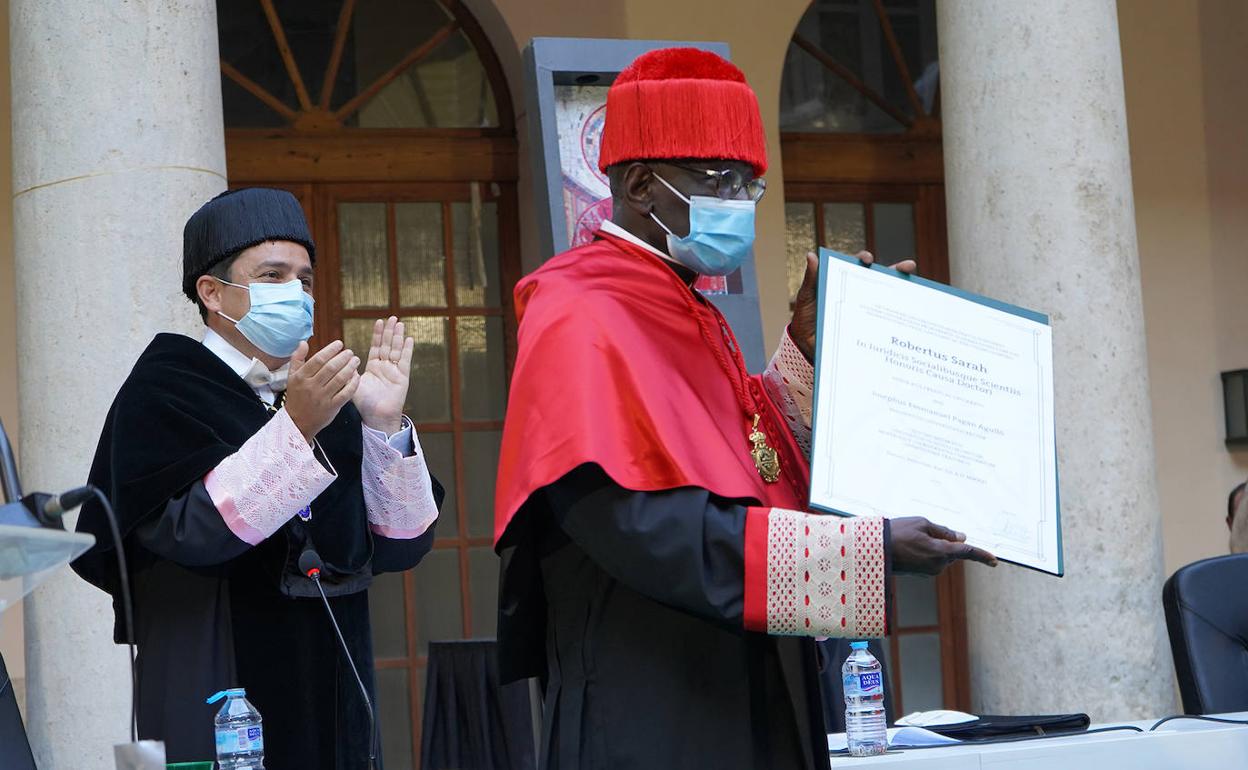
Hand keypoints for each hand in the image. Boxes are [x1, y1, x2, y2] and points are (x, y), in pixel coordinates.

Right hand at [285, 340, 360, 441]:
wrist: (297, 422)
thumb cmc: (296, 396)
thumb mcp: (291, 377)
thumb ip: (297, 358)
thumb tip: (303, 342)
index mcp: (301, 377)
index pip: (318, 359)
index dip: (330, 350)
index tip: (340, 344)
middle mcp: (311, 387)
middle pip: (330, 368)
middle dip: (343, 358)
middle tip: (350, 352)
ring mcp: (322, 398)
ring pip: (339, 379)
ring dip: (350, 368)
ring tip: (356, 361)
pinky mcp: (331, 407)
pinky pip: (345, 393)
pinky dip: (353, 384)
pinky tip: (357, 376)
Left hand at [352, 316, 413, 434]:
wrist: (377, 417)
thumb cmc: (365, 404)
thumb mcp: (353, 385)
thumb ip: (349, 372)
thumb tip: (344, 360)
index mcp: (373, 367)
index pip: (376, 347)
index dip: (377, 335)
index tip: (378, 322)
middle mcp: (385, 367)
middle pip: (388, 345)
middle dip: (389, 331)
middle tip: (392, 317)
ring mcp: (395, 371)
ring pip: (397, 349)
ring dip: (398, 336)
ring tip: (399, 324)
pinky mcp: (403, 377)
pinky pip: (405, 360)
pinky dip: (407, 350)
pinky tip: (409, 339)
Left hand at [789, 251, 916, 361]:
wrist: (806, 346)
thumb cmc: (806, 317)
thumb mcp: (806, 297)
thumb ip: (811, 279)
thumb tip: (811, 256)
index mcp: (843, 279)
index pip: (857, 265)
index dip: (865, 260)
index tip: (867, 260)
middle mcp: (858, 291)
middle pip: (880, 277)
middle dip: (896, 270)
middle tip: (908, 266)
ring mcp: (865, 308)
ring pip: (887, 297)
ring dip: (904, 292)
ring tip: (916, 288)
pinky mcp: (868, 325)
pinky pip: (884, 320)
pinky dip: (897, 318)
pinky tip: (908, 318)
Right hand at [889, 516, 997, 574]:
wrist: (874, 549)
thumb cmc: (897, 532)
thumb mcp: (922, 523)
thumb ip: (944, 531)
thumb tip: (961, 537)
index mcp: (941, 551)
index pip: (967, 552)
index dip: (982, 555)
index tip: (994, 561)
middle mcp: (938, 565)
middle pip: (952, 552)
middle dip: (944, 542)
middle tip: (922, 531)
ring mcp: (929, 571)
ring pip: (941, 556)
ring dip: (933, 547)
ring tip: (910, 539)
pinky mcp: (921, 574)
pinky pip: (931, 561)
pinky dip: (925, 553)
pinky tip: (909, 547)